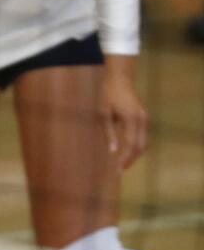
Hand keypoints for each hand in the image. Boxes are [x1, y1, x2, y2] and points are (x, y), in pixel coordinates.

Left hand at [101, 55, 147, 169]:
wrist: (119, 79)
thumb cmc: (108, 95)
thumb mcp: (104, 114)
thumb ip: (109, 133)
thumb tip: (113, 151)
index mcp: (132, 119)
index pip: (132, 145)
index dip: (126, 158)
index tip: (119, 169)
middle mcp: (142, 120)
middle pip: (141, 146)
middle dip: (132, 159)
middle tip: (121, 170)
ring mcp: (145, 118)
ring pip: (144, 142)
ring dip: (135, 154)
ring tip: (123, 164)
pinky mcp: (143, 117)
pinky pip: (142, 136)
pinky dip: (136, 146)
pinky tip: (127, 152)